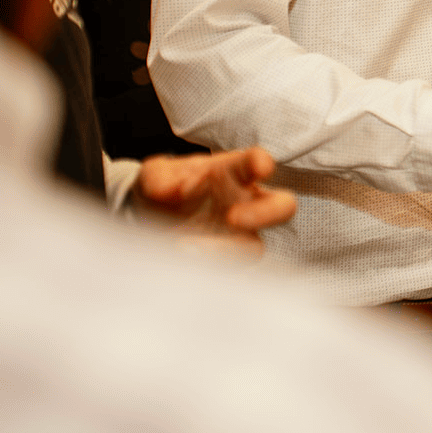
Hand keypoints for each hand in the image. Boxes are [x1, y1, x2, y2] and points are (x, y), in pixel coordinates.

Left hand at [132, 147, 296, 255]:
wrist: (148, 222)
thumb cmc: (163, 190)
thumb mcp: (154, 177)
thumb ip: (162, 179)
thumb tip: (179, 190)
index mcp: (233, 172)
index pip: (255, 163)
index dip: (263, 163)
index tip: (260, 167)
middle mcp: (245, 202)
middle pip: (283, 206)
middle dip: (267, 213)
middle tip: (233, 218)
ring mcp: (239, 235)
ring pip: (255, 246)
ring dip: (224, 250)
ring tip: (185, 246)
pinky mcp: (224, 261)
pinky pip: (227, 269)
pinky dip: (205, 266)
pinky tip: (180, 257)